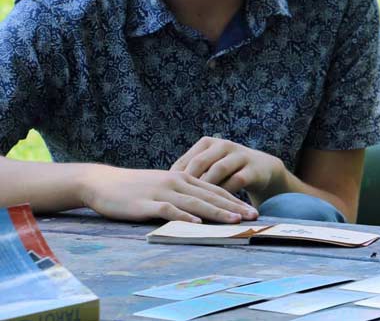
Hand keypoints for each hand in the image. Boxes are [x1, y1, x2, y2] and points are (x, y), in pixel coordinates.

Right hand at [79, 165, 257, 222]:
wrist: (102, 182)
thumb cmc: (134, 187)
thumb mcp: (163, 185)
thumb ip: (182, 193)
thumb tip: (201, 207)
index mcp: (183, 178)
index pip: (215, 189)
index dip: (235, 200)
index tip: (251, 211)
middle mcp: (177, 182)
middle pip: (211, 195)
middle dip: (234, 207)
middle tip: (253, 217)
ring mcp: (163, 192)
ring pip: (196, 203)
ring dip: (217, 212)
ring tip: (234, 221)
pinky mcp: (147, 203)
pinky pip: (170, 210)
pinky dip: (185, 217)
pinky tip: (197, 224)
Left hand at [170, 137, 285, 202]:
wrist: (262, 168)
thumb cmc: (227, 171)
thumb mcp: (209, 167)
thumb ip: (190, 175)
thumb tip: (160, 193)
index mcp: (207, 144)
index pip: (185, 162)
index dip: (172, 181)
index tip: (161, 199)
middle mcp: (222, 145)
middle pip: (200, 163)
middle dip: (187, 184)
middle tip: (173, 203)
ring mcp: (238, 155)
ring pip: (219, 171)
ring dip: (207, 189)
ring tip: (195, 206)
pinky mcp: (252, 168)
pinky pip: (237, 181)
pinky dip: (226, 195)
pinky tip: (218, 209)